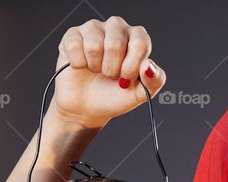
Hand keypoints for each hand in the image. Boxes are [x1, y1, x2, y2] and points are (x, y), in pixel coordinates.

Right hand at [51, 16, 166, 128]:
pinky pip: (75, 46)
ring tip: (97, 71)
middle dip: (112, 69)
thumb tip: (149, 66)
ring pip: (94, 45)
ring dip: (95, 67)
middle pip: (115, 44)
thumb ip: (154, 80)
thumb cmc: (116, 95)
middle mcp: (117, 28)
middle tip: (111, 76)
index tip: (127, 78)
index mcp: (137, 39)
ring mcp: (94, 29)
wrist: (88, 107)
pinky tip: (82, 66)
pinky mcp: (73, 34)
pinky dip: (79, 64)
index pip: (140, 42)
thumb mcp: (141, 93)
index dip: (132, 64)